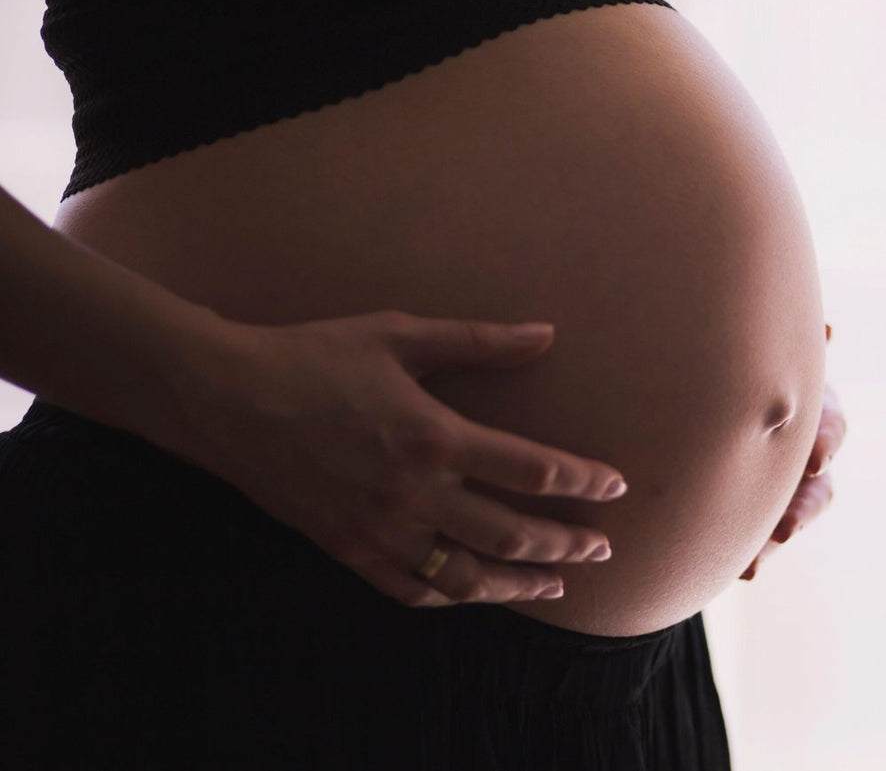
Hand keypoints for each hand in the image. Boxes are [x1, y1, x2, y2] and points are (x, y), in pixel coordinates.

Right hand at [163, 310, 627, 608]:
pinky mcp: (348, 550)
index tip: (616, 486)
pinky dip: (453, 597)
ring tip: (558, 583)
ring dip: (521, 583)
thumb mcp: (400, 334)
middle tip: (604, 547)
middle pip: (513, 534)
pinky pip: (412, 589)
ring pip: (468, 576)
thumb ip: (479, 340)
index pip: (533, 471)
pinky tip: (477, 593)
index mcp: (434, 437)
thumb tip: (547, 333)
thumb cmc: (315, 355)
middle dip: (567, 543)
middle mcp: (413, 494)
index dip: (583, 482)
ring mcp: (379, 530)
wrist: (226, 398)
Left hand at [740, 323, 845, 580]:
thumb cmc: (742, 363)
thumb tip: (828, 331)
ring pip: (795, 517)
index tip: (815, 460)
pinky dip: (755, 556)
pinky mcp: (768, 512)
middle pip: (818, 485)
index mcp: (810, 405)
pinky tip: (743, 571)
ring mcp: (789, 484)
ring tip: (755, 564)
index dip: (826, 442)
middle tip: (786, 527)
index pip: (829, 424)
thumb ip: (782, 354)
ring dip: (777, 539)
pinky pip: (763, 540)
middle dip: (803, 506)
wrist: (709, 403)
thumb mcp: (761, 357)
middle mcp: (806, 447)